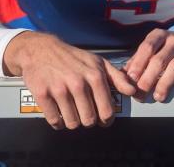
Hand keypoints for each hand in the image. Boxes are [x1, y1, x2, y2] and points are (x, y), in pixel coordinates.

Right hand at [3, 32, 136, 129]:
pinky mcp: (42, 95)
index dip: (106, 119)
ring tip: (71, 110)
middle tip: (84, 112)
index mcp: (95, 76)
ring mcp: (59, 89)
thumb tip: (132, 90)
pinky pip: (54, 121)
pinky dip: (57, 121)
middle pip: (89, 121)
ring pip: (72, 123)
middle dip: (88, 120)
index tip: (102, 119)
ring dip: (72, 121)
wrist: (40, 49)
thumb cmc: (72, 57)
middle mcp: (78, 83)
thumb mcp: (98, 62)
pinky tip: (58, 111)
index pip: (106, 111)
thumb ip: (117, 77)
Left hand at [124, 28, 173, 101]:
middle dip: (149, 77)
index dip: (139, 63)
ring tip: (158, 96)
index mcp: (160, 36)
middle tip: (142, 93)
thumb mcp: (154, 48)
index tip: (132, 78)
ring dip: (166, 82)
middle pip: (160, 59)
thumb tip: (121, 74)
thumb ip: (138, 59)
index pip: (147, 47)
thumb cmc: (169, 48)